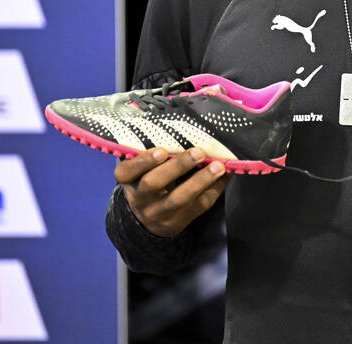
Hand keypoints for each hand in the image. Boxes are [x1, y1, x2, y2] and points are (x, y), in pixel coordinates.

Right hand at [114, 148, 230, 237]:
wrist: (148, 220)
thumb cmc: (148, 179)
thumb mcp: (141, 169)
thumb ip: (153, 153)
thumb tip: (186, 129)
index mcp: (128, 180)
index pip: (126, 172)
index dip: (143, 161)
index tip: (162, 151)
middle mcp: (140, 198)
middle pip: (153, 183)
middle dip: (177, 167)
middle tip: (198, 153)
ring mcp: (158, 212)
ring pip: (178, 199)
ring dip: (201, 181)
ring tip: (218, 166)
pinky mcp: (177, 222)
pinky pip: (197, 206)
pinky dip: (213, 189)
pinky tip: (224, 176)